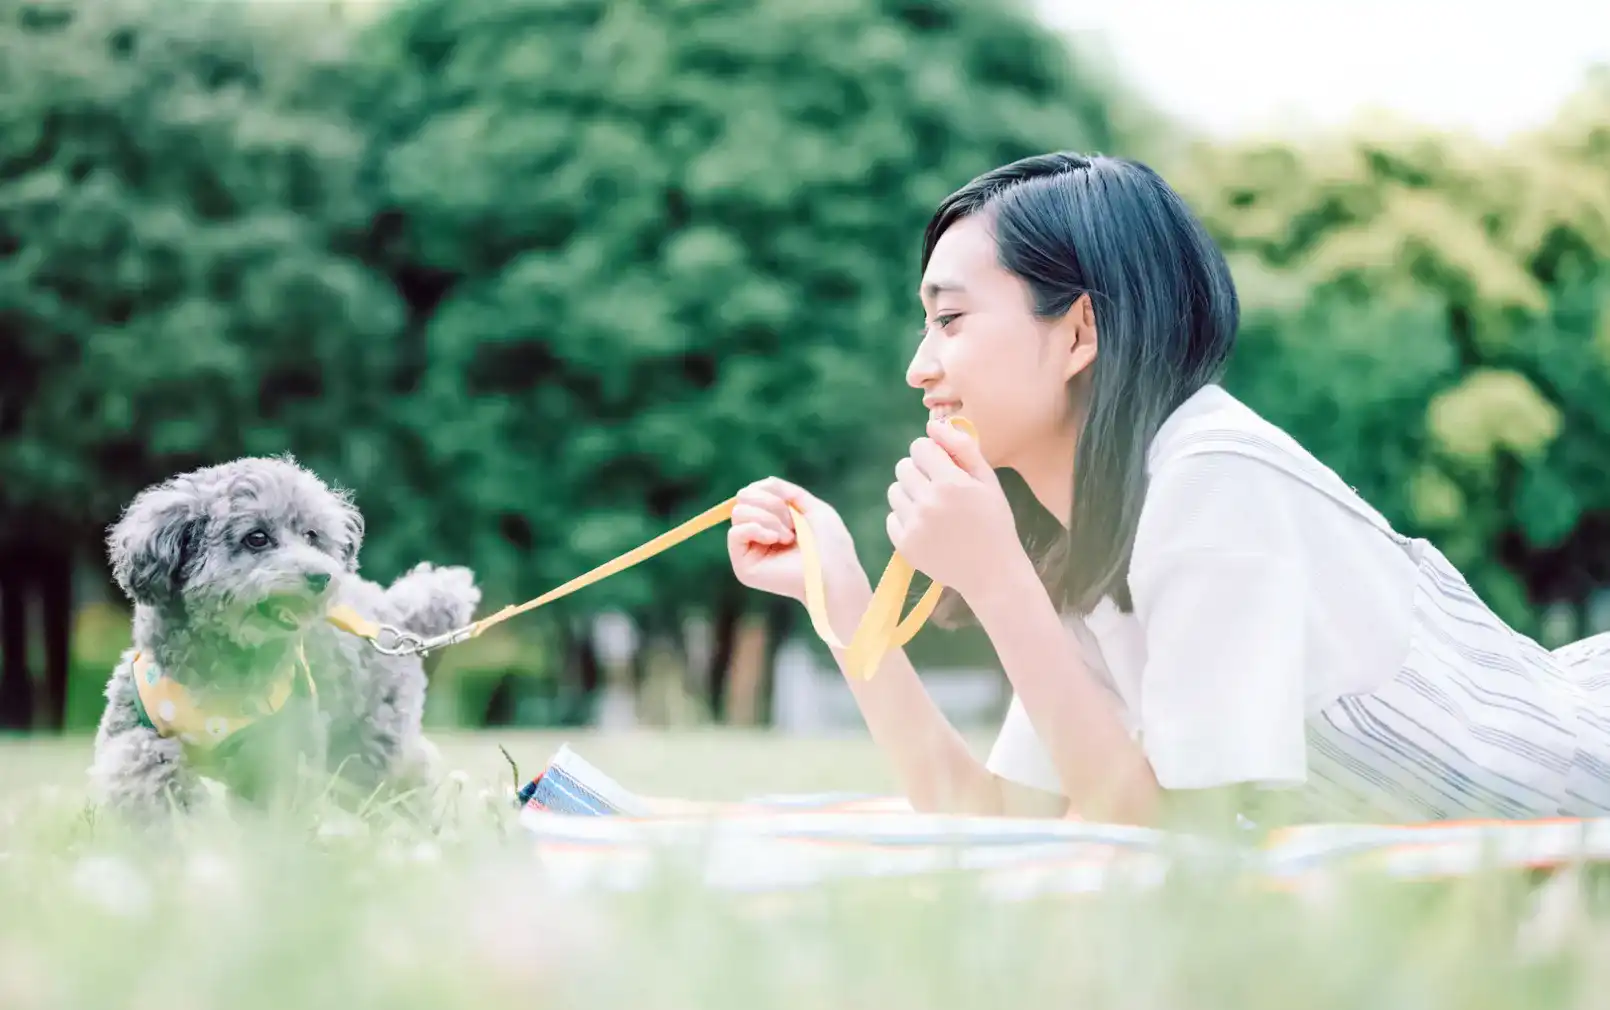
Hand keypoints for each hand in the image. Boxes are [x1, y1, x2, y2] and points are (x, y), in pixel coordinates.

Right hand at [728, 478, 867, 605]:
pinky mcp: (744, 566)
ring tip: (788, 536)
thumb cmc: (830, 544)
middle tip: (792, 522)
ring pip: (739, 513)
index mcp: (773, 522)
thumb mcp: (812, 507)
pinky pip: (735, 533)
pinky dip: (756, 529)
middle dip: (770, 503)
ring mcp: (750, 551)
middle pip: (743, 499)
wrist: (834, 571)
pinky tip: (776, 539)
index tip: (790, 502)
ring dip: (768, 518)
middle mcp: (758, 536)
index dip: (767, 490)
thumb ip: (788, 492)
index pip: (753, 492)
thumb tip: (763, 483)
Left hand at [886, 420, 1022, 600]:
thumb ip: (962, 448)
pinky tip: (927, 527)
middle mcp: (928, 503)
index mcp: (951, 483)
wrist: (992, 573)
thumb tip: (932, 425)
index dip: (931, 453)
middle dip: (919, 471)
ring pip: (894, 490)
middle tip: (939, 488)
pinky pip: (892, 517)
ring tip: (933, 507)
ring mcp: (914, 526)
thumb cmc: (994, 521)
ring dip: (910, 493)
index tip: (943, 466)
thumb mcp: (988, 481)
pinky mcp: (904, 545)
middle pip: (903, 466)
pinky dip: (906, 518)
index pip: (919, 447)